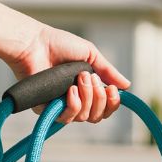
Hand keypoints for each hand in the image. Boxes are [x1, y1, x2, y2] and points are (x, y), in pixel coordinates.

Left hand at [7, 24, 131, 123]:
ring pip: (84, 117)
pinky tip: (71, 90)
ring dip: (87, 97)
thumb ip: (108, 71)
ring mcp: (61, 106)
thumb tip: (127, 86)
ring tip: (79, 78)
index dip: (112, 103)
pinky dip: (73, 104)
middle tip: (90, 78)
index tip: (111, 89)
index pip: (105, 108)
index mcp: (86, 89)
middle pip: (97, 116)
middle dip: (99, 98)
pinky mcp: (47, 110)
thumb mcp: (90, 55)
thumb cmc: (59, 44)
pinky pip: (67, 118)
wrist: (35, 43)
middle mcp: (75, 100)